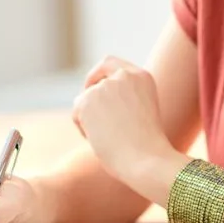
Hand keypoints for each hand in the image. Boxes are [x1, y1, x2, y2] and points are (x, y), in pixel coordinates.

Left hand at [72, 56, 181, 195]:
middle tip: (91, 118)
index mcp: (142, 76)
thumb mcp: (141, 115)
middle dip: (90, 97)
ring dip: (90, 119)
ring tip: (107, 140)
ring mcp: (105, 85)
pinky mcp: (87, 99)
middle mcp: (123, 75)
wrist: (146, 160)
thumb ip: (124, 101)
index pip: (110, 63)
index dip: (98, 74)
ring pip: (84, 100)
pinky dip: (83, 129)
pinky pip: (77, 114)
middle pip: (94, 80)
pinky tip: (100, 141)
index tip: (92, 86)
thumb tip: (98, 107)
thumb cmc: (146, 148)